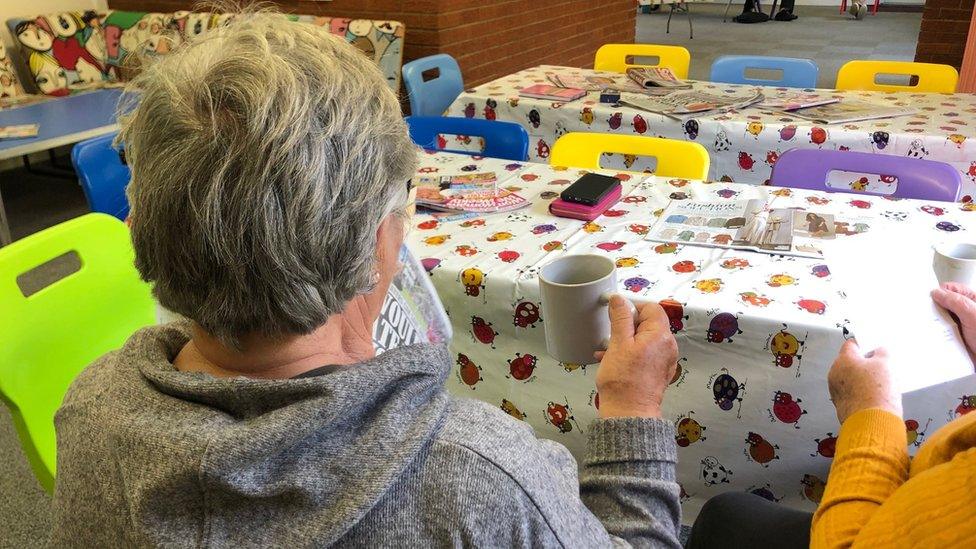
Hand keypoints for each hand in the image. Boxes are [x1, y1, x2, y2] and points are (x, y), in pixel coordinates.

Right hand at [594, 295, 678, 418]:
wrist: (629, 413)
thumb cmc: (623, 380)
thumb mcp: (618, 343)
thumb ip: (621, 318)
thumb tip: (619, 299)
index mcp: (661, 336)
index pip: (651, 308)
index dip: (632, 307)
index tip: (616, 313)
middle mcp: (668, 346)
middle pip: (649, 324)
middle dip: (627, 326)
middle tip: (611, 335)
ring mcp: (665, 360)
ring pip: (645, 340)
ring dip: (626, 340)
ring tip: (608, 350)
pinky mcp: (659, 372)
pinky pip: (646, 354)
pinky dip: (631, 353)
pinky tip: (614, 360)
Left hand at [827, 340, 900, 423]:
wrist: (872, 421)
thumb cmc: (877, 389)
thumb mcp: (885, 365)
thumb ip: (881, 353)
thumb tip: (877, 351)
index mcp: (843, 359)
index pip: (851, 345)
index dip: (863, 345)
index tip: (874, 347)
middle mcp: (834, 373)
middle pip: (849, 362)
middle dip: (863, 364)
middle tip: (880, 367)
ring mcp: (835, 390)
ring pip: (849, 378)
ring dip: (861, 379)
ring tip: (879, 384)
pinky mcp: (840, 404)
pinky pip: (850, 392)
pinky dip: (859, 392)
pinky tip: (872, 396)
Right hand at [932, 282, 975, 357]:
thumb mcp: (973, 314)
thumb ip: (956, 301)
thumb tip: (937, 292)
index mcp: (972, 301)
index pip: (951, 289)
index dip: (939, 291)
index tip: (928, 297)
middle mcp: (965, 312)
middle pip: (943, 304)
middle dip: (933, 308)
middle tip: (926, 312)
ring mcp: (959, 325)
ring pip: (939, 319)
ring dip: (933, 323)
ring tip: (928, 326)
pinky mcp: (954, 338)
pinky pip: (940, 333)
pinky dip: (934, 335)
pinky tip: (931, 336)